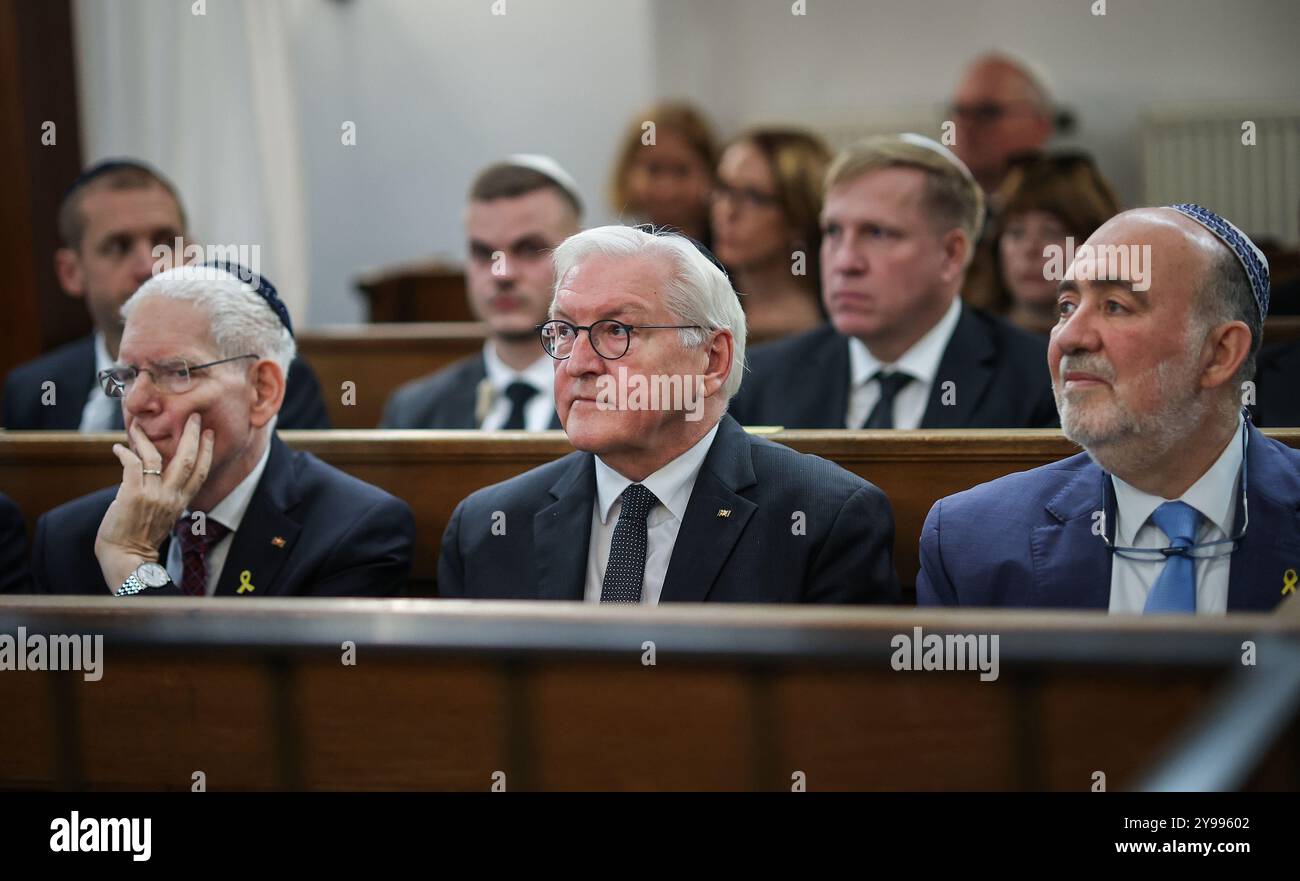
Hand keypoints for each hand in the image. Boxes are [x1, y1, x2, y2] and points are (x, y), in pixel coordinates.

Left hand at [94, 413, 214, 591]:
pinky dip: (125, 452)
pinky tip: (119, 447)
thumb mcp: (163, 516)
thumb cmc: (140, 538)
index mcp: (181, 502)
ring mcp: (152, 495)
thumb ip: (166, 496)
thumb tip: (156, 476)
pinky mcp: (132, 494)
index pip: (200, 472)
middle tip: (193, 417)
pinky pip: (131, 464)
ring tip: (139, 426)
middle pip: (187, 459)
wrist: (126, 556)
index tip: (209, 434)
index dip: (207, 451)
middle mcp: (170, 497)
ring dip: (147, 438)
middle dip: (192, 435)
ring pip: (156, 457)